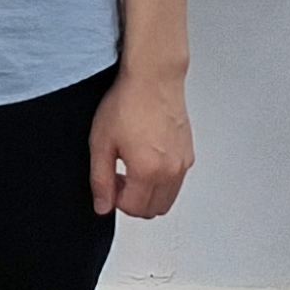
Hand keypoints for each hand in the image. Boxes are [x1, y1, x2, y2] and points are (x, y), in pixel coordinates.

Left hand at [90, 63, 193, 218]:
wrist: (153, 78)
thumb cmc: (128, 103)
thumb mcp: (101, 143)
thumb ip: (100, 180)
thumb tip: (102, 206)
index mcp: (148, 171)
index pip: (133, 209)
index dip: (115, 200)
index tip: (109, 183)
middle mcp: (172, 171)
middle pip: (153, 210)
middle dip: (133, 201)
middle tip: (118, 178)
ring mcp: (183, 163)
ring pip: (167, 199)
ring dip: (148, 193)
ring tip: (131, 167)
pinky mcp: (188, 154)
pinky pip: (176, 182)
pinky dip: (161, 181)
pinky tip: (146, 158)